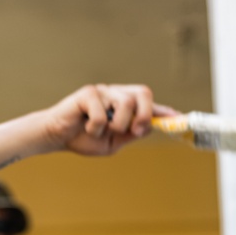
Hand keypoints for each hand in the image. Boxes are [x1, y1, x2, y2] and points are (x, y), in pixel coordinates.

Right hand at [40, 84, 178, 155]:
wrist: (56, 137)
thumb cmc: (82, 139)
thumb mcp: (112, 143)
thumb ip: (129, 134)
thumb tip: (148, 127)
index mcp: (124, 106)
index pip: (149, 104)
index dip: (164, 112)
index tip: (179, 119)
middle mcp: (116, 95)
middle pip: (143, 93)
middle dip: (146, 114)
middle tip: (136, 129)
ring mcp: (103, 92)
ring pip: (125, 103)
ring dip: (116, 125)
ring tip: (102, 131)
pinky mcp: (88, 93)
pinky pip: (101, 111)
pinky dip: (95, 127)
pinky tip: (85, 127)